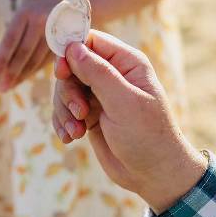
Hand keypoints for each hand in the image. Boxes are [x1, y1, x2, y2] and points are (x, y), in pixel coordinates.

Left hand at [0, 0, 59, 90]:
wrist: (75, 6)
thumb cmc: (43, 11)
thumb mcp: (27, 14)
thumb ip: (16, 33)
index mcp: (25, 13)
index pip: (10, 39)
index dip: (1, 58)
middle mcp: (40, 21)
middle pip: (23, 52)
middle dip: (11, 72)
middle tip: (1, 88)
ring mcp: (54, 33)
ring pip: (35, 59)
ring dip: (22, 75)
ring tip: (10, 86)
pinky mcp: (64, 43)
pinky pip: (45, 61)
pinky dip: (34, 71)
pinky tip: (24, 78)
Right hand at [52, 30, 207, 212]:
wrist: (154, 174)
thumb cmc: (147, 136)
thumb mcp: (123, 102)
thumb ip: (97, 73)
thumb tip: (72, 48)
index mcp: (127, 63)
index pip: (91, 41)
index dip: (71, 52)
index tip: (61, 72)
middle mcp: (113, 75)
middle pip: (72, 66)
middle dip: (68, 90)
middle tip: (78, 111)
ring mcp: (100, 96)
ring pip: (66, 89)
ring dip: (64, 110)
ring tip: (77, 131)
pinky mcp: (91, 116)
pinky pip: (65, 110)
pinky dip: (64, 122)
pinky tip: (71, 137)